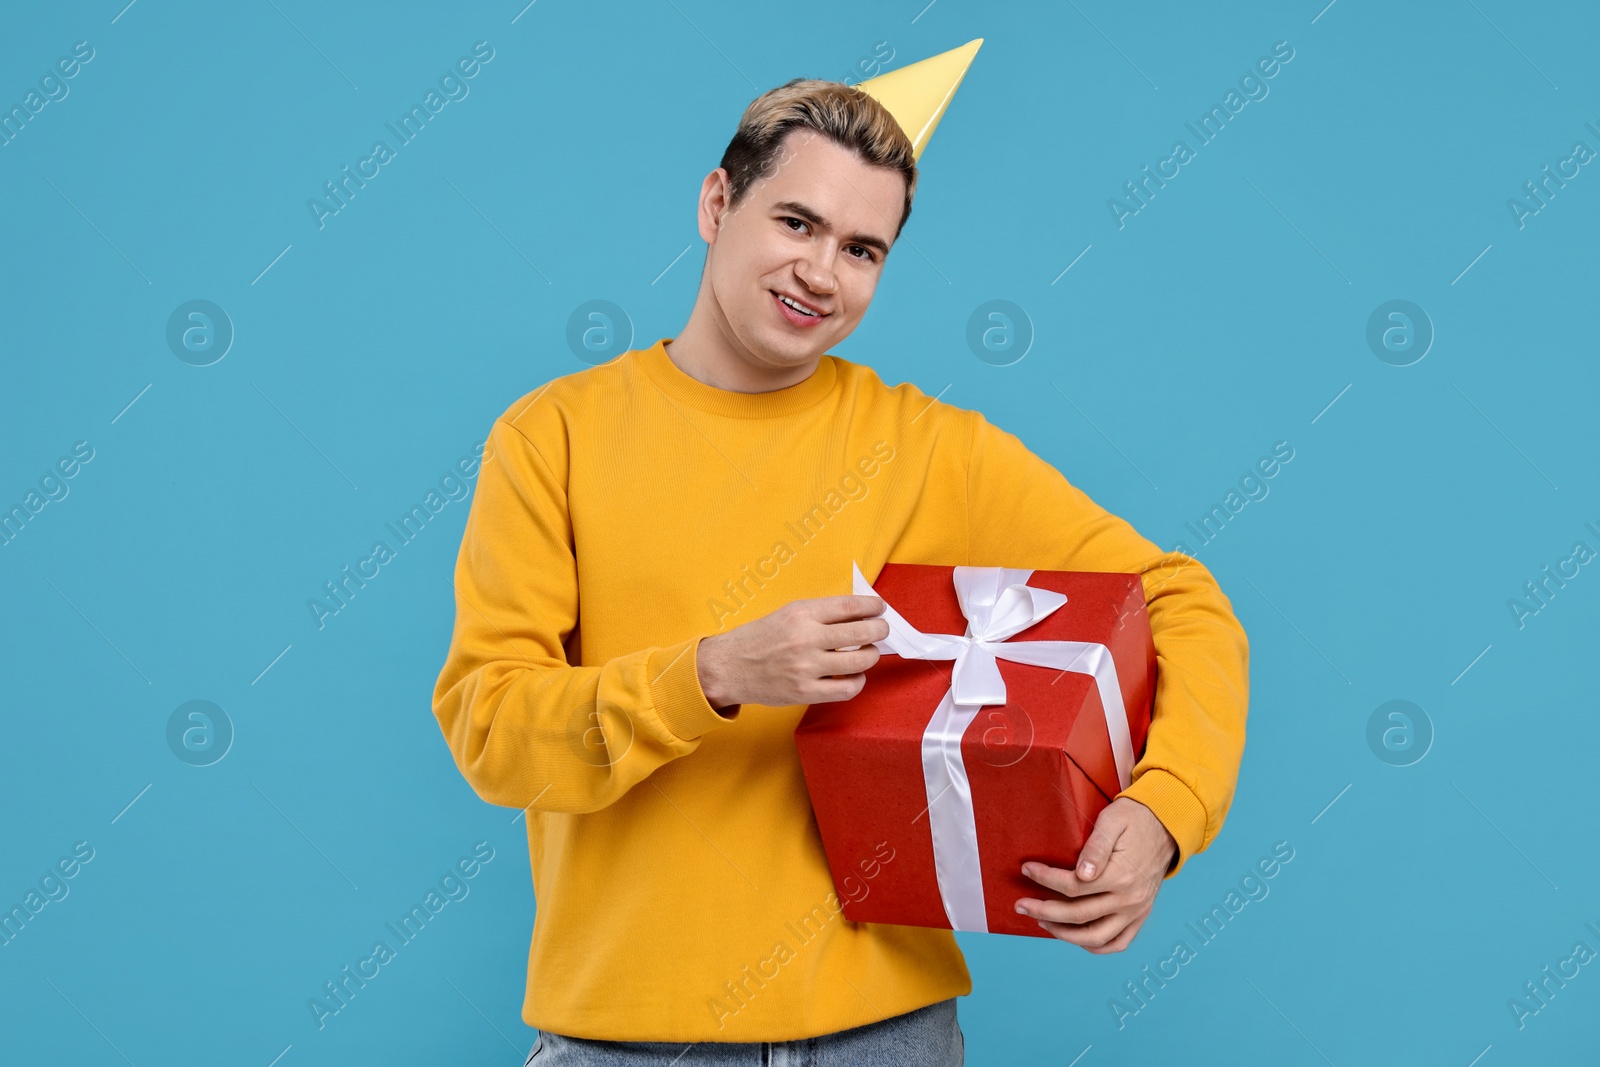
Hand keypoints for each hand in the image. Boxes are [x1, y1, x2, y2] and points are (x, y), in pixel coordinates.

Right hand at [697, 595, 888, 708]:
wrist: (729, 667)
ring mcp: (806, 667)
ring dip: (872, 655)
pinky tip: (855, 676)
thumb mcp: (787, 613)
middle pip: (861, 632)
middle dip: (880, 630)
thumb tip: (858, 613)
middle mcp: (805, 638)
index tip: (880, 608)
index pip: (850, 606)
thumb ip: (819, 613)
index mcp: (801, 613)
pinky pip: (847, 689)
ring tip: (869, 652)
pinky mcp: (805, 691)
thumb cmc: (759, 638)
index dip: (873, 606)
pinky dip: (858, 682)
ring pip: (859, 661)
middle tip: (882, 630)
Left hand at [1013, 797, 1176, 952]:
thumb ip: (1096, 847)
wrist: (1166, 825)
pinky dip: (1095, 946)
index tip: (1026, 869)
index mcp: (1121, 875)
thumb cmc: (1134, 818)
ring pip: (1096, 937)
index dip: (1046, 879)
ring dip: (1064, 935)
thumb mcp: (1113, 821)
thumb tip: (1081, 873)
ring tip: (1042, 923)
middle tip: (1021, 905)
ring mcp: (1136, 911)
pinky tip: (1074, 937)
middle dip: (1044, 911)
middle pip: (1079, 915)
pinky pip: (1118, 943)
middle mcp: (1130, 899)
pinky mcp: (1140, 915)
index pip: (1074, 886)